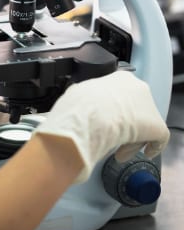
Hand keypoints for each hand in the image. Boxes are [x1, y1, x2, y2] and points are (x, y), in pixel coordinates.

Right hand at [33, 71, 169, 182]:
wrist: (87, 118)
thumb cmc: (77, 106)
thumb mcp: (75, 94)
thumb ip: (82, 97)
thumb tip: (73, 105)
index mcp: (119, 77)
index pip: (122, 93)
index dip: (113, 109)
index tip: (105, 119)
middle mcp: (138, 87)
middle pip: (136, 108)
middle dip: (125, 123)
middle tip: (113, 135)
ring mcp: (149, 106)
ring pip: (143, 124)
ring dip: (131, 137)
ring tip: (115, 148)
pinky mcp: (156, 125)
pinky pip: (156, 139)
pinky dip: (146, 147)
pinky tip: (133, 152)